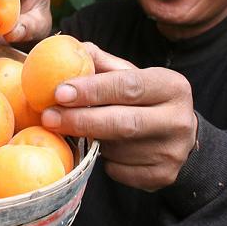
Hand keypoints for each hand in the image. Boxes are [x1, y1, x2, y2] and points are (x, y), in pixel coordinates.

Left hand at [41, 43, 197, 190]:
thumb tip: (69, 49)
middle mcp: (178, 119)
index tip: (59, 92)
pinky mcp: (164, 175)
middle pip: (123, 122)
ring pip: (117, 150)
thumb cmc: (144, 99)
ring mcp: (173, 151)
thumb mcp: (130, 75)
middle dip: (81, 120)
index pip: (128, 86)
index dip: (92, 90)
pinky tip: (105, 150)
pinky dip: (104, 161)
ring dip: (92, 141)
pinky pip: (119, 170)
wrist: (178, 135)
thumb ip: (101, 63)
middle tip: (48, 117)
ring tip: (84, 130)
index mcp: (171, 86)